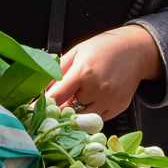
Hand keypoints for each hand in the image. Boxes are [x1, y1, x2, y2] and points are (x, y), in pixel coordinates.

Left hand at [46, 25, 162, 120]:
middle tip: (63, 97)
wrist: (135, 50)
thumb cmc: (103, 48)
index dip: (43, 106)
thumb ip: (57, 71)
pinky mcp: (118, 108)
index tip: (32, 112)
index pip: (57, 96)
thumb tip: (39, 88)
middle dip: (62, 106)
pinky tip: (94, 97)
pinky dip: (91, 113)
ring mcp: (109, 101)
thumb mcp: (76, 53)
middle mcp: (97, 89)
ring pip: (82, 118)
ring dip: (77, 111)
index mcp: (83, 72)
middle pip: (69, 109)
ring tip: (82, 93)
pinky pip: (97, 119)